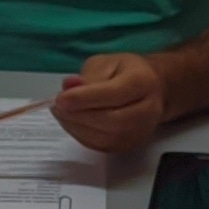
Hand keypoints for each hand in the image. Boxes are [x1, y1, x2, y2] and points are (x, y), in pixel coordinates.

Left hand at [50, 51, 166, 153]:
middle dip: (79, 116)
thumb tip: (69, 87)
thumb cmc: (125, 72)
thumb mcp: (105, 62)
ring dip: (77, 127)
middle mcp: (148, 109)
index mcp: (144, 81)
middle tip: (58, 107)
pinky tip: (72, 123)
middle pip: (113, 120)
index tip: (61, 99)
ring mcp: (141, 130)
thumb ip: (88, 76)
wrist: (150, 89)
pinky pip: (102, 146)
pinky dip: (81, 136)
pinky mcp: (130, 144)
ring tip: (62, 113)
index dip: (85, 99)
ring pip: (106, 137)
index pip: (115, 94)